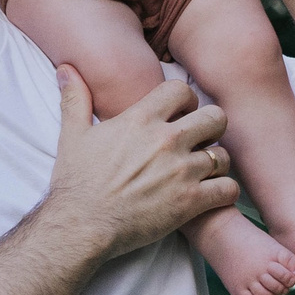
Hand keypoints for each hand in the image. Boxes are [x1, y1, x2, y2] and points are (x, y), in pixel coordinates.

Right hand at [47, 67, 238, 260]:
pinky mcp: (191, 201)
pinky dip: (223, 192)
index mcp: (140, 119)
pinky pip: (228, 189)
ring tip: (203, 171)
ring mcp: (182, 171)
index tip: (181, 113)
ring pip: (224, 155)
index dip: (186, 99)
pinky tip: (210, 194)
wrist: (81, 225)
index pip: (182, 89)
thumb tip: (66, 69)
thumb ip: (76, 99)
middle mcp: (166, 140)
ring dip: (216, 162)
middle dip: (211, 126)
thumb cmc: (76, 181)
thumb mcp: (72, 135)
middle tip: (200, 140)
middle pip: (216, 117)